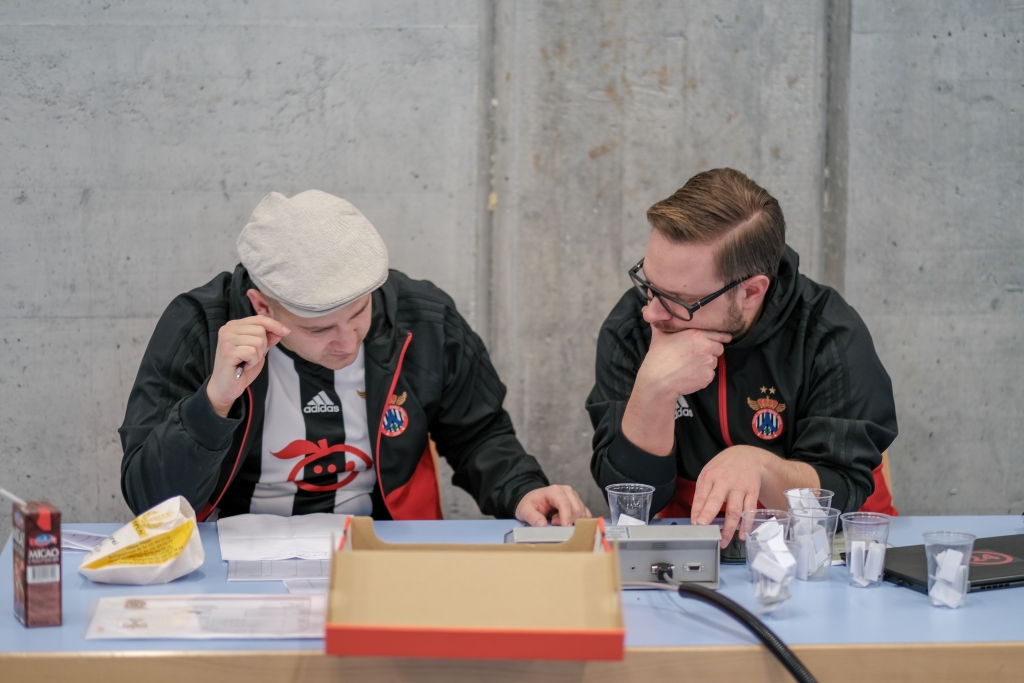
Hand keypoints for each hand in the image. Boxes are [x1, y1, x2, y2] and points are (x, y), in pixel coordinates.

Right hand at [207, 315, 289, 417]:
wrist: (226, 387)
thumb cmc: (241, 369)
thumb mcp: (258, 351)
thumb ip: (268, 339)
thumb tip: (282, 330)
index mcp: (234, 326)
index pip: (259, 319)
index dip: (274, 325)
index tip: (286, 332)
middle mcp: (228, 329)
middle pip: (261, 330)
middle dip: (263, 347)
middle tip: (250, 357)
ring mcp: (226, 339)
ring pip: (258, 341)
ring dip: (257, 356)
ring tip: (246, 362)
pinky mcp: (227, 352)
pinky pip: (252, 352)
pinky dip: (252, 362)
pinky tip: (243, 366)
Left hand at [515, 485, 591, 526]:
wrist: (534, 500)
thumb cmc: (530, 504)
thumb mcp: (525, 510)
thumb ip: (532, 517)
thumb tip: (543, 525)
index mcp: (555, 490)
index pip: (565, 503)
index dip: (567, 517)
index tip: (565, 528)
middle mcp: (567, 491)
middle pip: (576, 508)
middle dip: (568, 520)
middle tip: (553, 522)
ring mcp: (574, 497)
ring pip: (582, 512)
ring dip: (573, 521)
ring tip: (557, 520)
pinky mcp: (578, 503)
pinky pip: (585, 514)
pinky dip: (579, 521)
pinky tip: (567, 522)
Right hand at [621, 326, 730, 456]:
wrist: (658, 381)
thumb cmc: (658, 358)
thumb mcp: (660, 336)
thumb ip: (663, 322)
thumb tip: (650, 307)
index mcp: (697, 334)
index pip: (719, 334)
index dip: (718, 337)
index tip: (717, 339)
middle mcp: (706, 347)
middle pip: (719, 347)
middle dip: (712, 350)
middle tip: (698, 354)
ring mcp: (708, 363)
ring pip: (715, 361)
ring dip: (707, 362)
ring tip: (691, 364)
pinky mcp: (708, 377)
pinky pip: (710, 374)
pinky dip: (703, 374)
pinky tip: (691, 374)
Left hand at [689, 446, 766, 547]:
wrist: (749, 456)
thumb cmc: (724, 468)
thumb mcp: (709, 474)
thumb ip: (702, 494)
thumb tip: (696, 516)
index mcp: (710, 476)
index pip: (701, 495)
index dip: (697, 511)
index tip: (695, 525)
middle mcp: (725, 481)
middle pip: (717, 501)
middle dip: (709, 516)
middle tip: (705, 531)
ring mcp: (740, 487)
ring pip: (734, 509)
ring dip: (729, 528)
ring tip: (723, 541)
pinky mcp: (753, 491)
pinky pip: (749, 510)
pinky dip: (747, 524)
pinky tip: (743, 534)